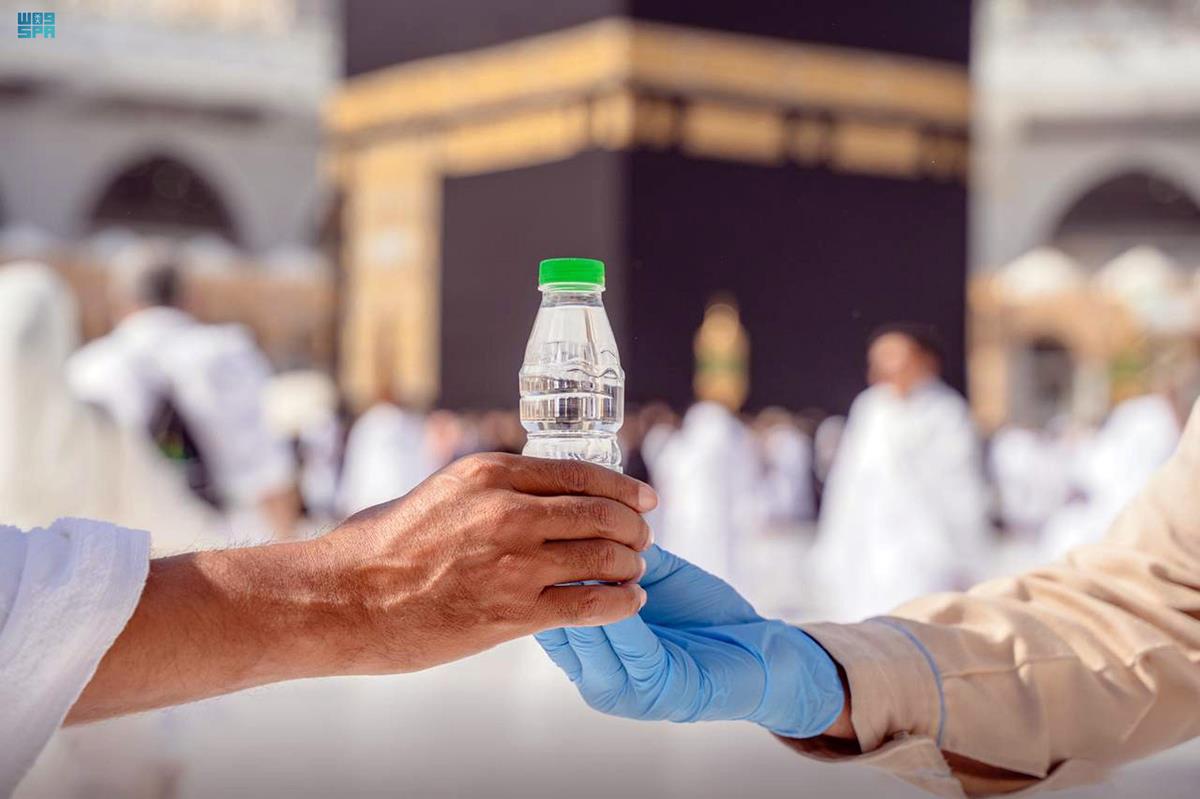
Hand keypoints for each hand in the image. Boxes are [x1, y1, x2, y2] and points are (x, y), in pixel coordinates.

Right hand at [312, 453, 656, 673]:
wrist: (342, 598)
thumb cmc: (378, 546)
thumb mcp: (437, 493)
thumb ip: (486, 492)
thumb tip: (527, 497)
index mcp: (489, 473)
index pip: (580, 472)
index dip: (622, 488)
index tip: (644, 499)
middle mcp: (510, 511)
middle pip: (601, 513)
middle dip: (632, 528)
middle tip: (643, 539)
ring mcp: (515, 562)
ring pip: (604, 557)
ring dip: (630, 565)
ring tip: (635, 571)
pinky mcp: (514, 611)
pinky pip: (590, 604)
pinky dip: (620, 603)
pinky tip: (629, 603)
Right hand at [536, 545, 844, 737]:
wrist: (757, 652)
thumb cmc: (698, 613)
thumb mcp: (648, 579)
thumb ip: (613, 556)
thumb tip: (581, 509)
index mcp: (586, 652)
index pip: (542, 609)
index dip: (536, 568)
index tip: (532, 528)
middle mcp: (594, 677)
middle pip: (556, 624)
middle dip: (550, 578)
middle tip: (546, 535)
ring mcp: (624, 691)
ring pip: (590, 639)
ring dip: (585, 594)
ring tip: (580, 553)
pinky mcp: (660, 694)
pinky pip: (635, 652)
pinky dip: (627, 618)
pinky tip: (628, 588)